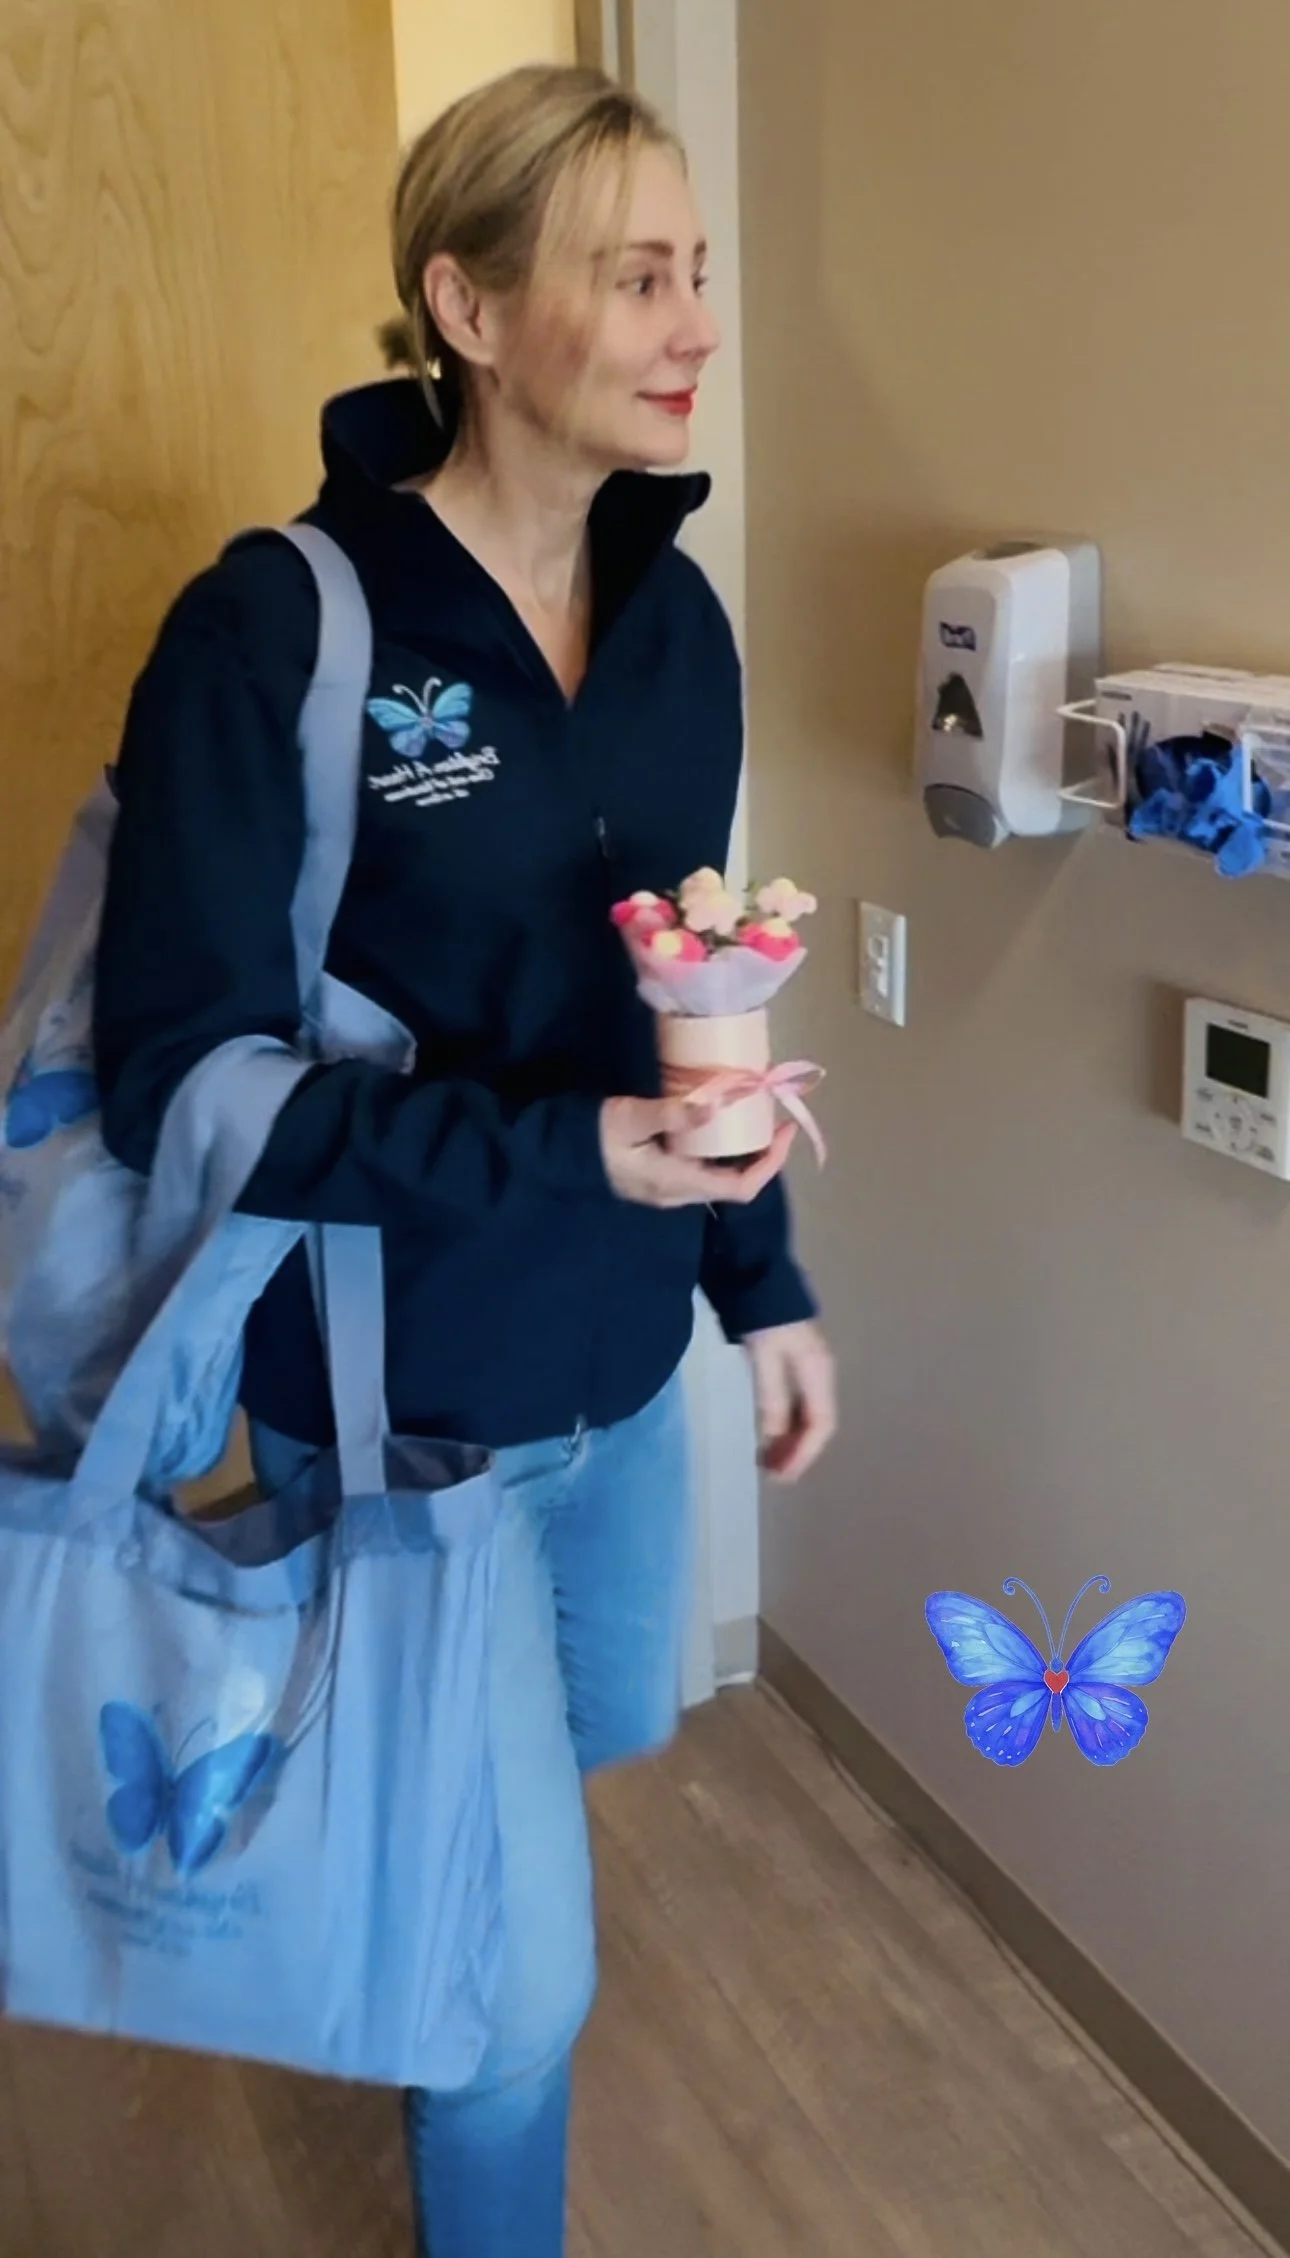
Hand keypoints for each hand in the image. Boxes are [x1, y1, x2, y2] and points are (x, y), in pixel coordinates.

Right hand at [600, 1096, 796, 1210]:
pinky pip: (703, 1168)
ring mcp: (670, 1188)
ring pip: (720, 1176)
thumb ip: (672, 1115)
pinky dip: (721, 1149)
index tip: (785, 1131)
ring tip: (752, 1116)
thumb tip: (718, 1106)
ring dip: (742, 1152)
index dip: (770, 1164)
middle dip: (762, 1154)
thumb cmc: (594, 1136)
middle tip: (772, 1117)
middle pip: (736, 1184)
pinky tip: (719, 1123)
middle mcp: (680, 1192)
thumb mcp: (631, 1118)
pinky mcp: (661, 1176)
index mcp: (679, 1183)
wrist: (557, 1152)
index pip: (741, 1188)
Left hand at [745, 1319, 836, 1482]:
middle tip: (772, 1475)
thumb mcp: (765, 1360)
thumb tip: (773, 1442)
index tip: (781, 1476)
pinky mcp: (796, 1363)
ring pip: (808, 1415)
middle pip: (818, 1424)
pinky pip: (798, 1404)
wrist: (759, 1275)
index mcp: (818, 1373)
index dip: (803, 1454)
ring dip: (791, 1440)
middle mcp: (821, 1374)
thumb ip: (771, 1400)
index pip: (821, 1425)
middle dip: (797, 1452)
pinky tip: (770, 1434)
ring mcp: (811, 1368)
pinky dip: (785, 1424)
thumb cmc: (763, 1318)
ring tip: (769, 1461)